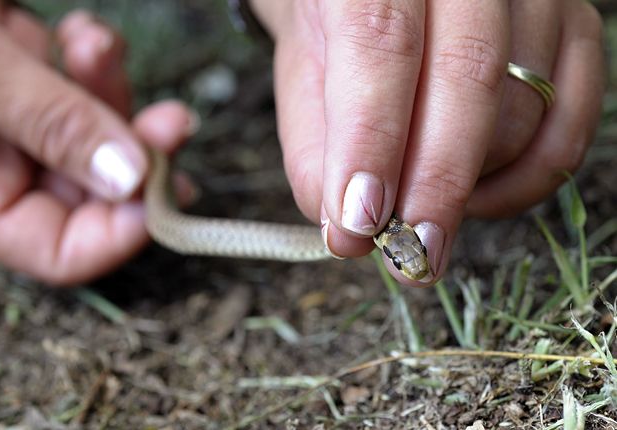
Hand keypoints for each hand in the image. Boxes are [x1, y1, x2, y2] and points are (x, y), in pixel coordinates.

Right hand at [0, 3, 196, 283]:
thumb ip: (49, 123)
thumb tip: (129, 180)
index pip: (60, 251)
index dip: (117, 232)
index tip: (159, 190)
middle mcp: (0, 166)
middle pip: (97, 193)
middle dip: (139, 156)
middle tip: (172, 122)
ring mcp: (22, 120)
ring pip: (102, 136)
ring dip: (118, 96)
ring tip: (96, 46)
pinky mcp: (36, 77)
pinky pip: (88, 88)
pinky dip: (97, 61)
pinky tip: (81, 32)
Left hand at [251, 0, 604, 285]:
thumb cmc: (336, 30)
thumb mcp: (304, 77)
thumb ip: (317, 151)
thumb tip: (350, 234)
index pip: (379, 44)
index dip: (372, 140)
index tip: (360, 222)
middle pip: (466, 77)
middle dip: (436, 184)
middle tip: (411, 256)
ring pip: (520, 109)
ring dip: (472, 185)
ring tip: (425, 205)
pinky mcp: (575, 28)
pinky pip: (570, 123)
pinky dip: (527, 180)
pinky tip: (479, 194)